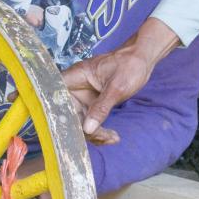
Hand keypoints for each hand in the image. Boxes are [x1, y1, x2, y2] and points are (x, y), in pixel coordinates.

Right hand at [62, 18, 179, 135]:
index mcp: (74, 77)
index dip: (56, 114)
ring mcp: (82, 98)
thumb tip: (87, 129)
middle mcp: (74, 89)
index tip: (69, 131)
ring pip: (79, 122)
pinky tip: (112, 137)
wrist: (142, 61)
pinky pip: (90, 123)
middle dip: (82, 130)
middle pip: (67, 114)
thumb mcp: (116, 87)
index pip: (56, 96)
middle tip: (101, 137)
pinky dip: (100, 132)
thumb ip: (101, 107)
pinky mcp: (91, 105)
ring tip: (112, 138)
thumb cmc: (129, 65)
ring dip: (94, 134)